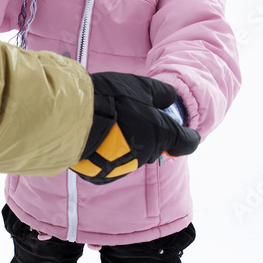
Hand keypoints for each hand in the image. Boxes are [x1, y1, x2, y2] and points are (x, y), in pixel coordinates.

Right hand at [72, 72, 199, 183]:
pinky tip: (98, 138)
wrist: (74, 119)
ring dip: (129, 142)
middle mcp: (148, 154)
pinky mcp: (105, 175)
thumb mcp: (142, 87)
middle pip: (158, 146)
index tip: (184, 129)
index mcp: (163, 134)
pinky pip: (114, 163)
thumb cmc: (112, 100)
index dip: (188, 135)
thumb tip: (171, 99)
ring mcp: (126, 167)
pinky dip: (110, 152)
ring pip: (135, 154)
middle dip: (151, 133)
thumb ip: (162, 94)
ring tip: (111, 124)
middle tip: (134, 115)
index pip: (189, 143)